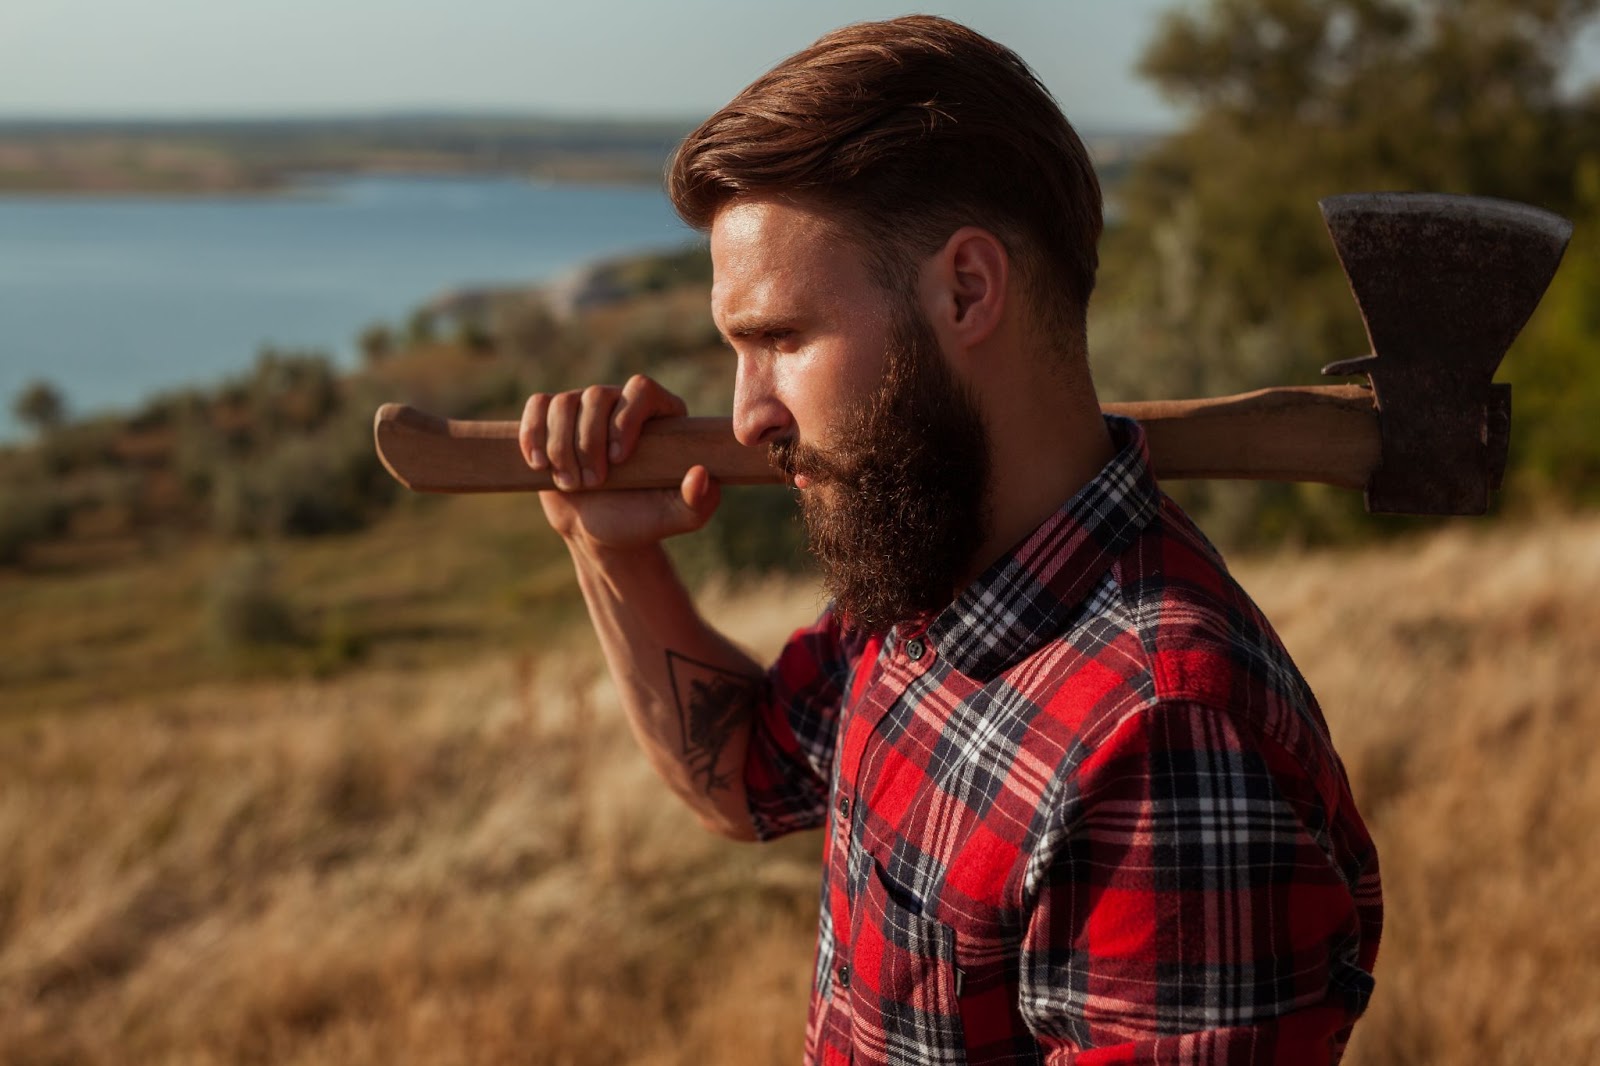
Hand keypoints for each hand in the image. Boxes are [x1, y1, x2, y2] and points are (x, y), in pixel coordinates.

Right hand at [519, 375, 720, 549]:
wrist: (601, 533)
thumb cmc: (643, 520)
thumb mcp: (677, 517)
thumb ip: (698, 501)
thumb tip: (700, 474)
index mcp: (660, 413)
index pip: (641, 389)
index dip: (625, 419)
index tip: (619, 459)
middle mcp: (621, 402)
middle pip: (596, 395)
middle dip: (588, 443)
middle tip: (593, 484)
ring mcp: (585, 408)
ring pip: (563, 402)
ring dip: (561, 447)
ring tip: (570, 482)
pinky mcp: (553, 420)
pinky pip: (537, 406)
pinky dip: (532, 435)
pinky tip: (539, 465)